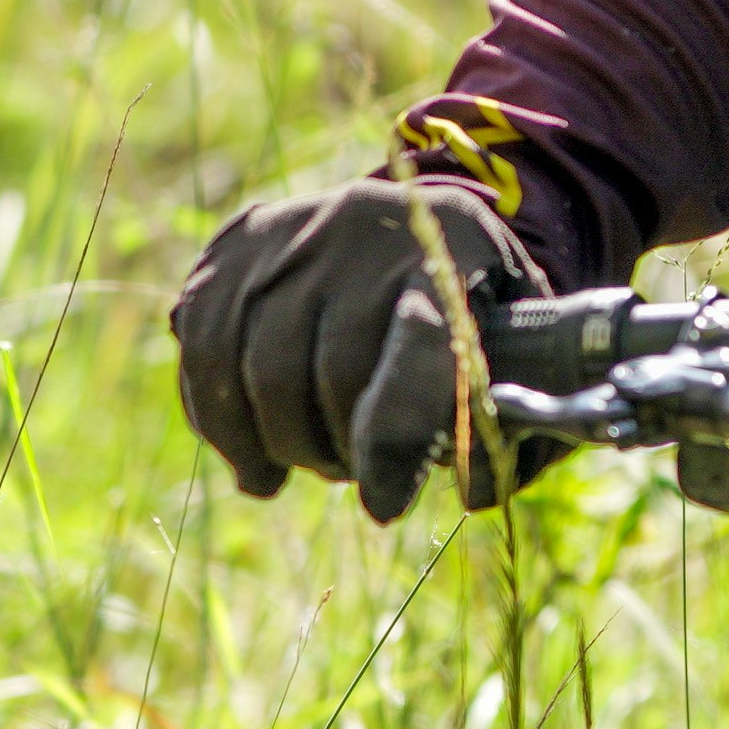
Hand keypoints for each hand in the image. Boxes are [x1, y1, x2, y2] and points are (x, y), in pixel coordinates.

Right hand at [168, 176, 547, 520]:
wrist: (418, 219)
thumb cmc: (479, 308)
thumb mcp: (523, 346)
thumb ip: (514, 424)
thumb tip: (474, 492)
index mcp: (454, 246)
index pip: (418, 346)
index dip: (394, 440)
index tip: (383, 508)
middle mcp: (367, 222)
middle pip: (328, 370)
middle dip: (337, 450)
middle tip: (356, 473)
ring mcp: (292, 228)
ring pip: (257, 371)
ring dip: (279, 444)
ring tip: (310, 461)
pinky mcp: (235, 246)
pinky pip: (204, 354)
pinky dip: (221, 423)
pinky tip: (251, 457)